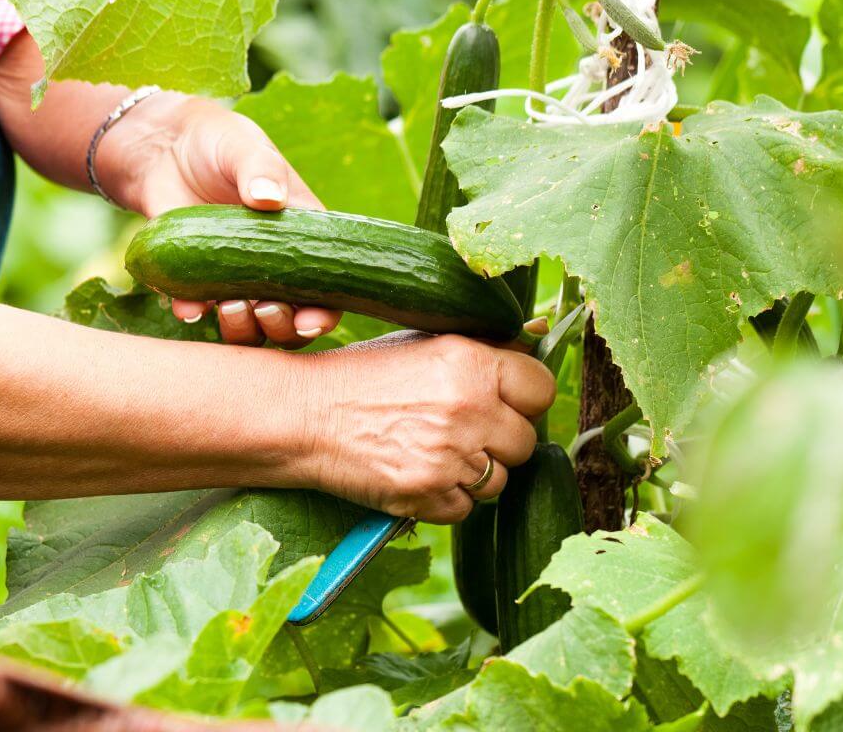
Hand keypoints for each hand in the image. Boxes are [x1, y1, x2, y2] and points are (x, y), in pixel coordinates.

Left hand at [97, 93, 342, 347]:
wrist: (163, 147)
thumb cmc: (219, 141)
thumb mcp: (243, 146)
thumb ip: (260, 168)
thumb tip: (269, 198)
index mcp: (300, 237)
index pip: (326, 288)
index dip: (324, 313)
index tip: (310, 321)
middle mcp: (272, 266)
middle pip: (290, 320)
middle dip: (281, 327)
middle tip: (264, 309)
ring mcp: (234, 277)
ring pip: (249, 327)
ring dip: (243, 330)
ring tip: (229, 307)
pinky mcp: (195, 279)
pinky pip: (198, 310)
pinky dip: (194, 314)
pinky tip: (188, 307)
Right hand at [300, 331, 555, 523]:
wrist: (302, 414)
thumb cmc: (361, 375)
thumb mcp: (422, 346)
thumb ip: (483, 349)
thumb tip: (540, 333)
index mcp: (470, 361)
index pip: (540, 388)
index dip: (523, 398)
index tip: (503, 401)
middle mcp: (468, 408)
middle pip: (524, 440)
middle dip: (499, 440)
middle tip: (460, 430)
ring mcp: (450, 455)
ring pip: (499, 480)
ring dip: (473, 473)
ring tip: (431, 450)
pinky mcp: (427, 494)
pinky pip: (465, 510)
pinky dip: (444, 499)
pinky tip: (415, 472)